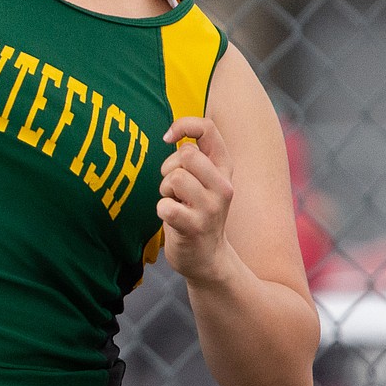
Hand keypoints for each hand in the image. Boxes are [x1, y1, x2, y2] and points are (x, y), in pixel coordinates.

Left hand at [158, 116, 235, 282]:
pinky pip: (165, 205)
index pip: (207, 129)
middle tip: (173, 186)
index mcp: (224, 168)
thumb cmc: (198, 211)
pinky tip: (172, 218)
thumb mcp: (206, 180)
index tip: (167, 138)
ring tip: (174, 202)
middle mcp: (223, 186)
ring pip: (175, 177)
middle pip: (186, 154)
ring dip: (165, 189)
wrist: (208, 259)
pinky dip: (162, 209)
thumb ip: (196, 156)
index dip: (182, 126)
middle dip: (169, 167)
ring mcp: (210, 208)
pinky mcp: (194, 228)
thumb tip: (172, 132)